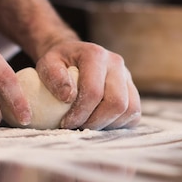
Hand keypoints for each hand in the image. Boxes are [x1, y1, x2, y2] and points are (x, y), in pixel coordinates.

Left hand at [0, 0, 140, 130]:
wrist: (72, 55)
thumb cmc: (59, 62)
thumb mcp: (48, 63)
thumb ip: (53, 76)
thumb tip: (68, 97)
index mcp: (95, 54)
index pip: (94, 91)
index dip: (80, 113)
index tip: (66, 123)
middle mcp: (116, 63)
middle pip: (116, 103)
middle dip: (95, 122)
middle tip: (77, 126)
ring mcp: (127, 76)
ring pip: (129, 110)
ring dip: (107, 124)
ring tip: (87, 124)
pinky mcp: (132, 89)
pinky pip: (134, 114)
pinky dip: (118, 124)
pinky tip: (99, 122)